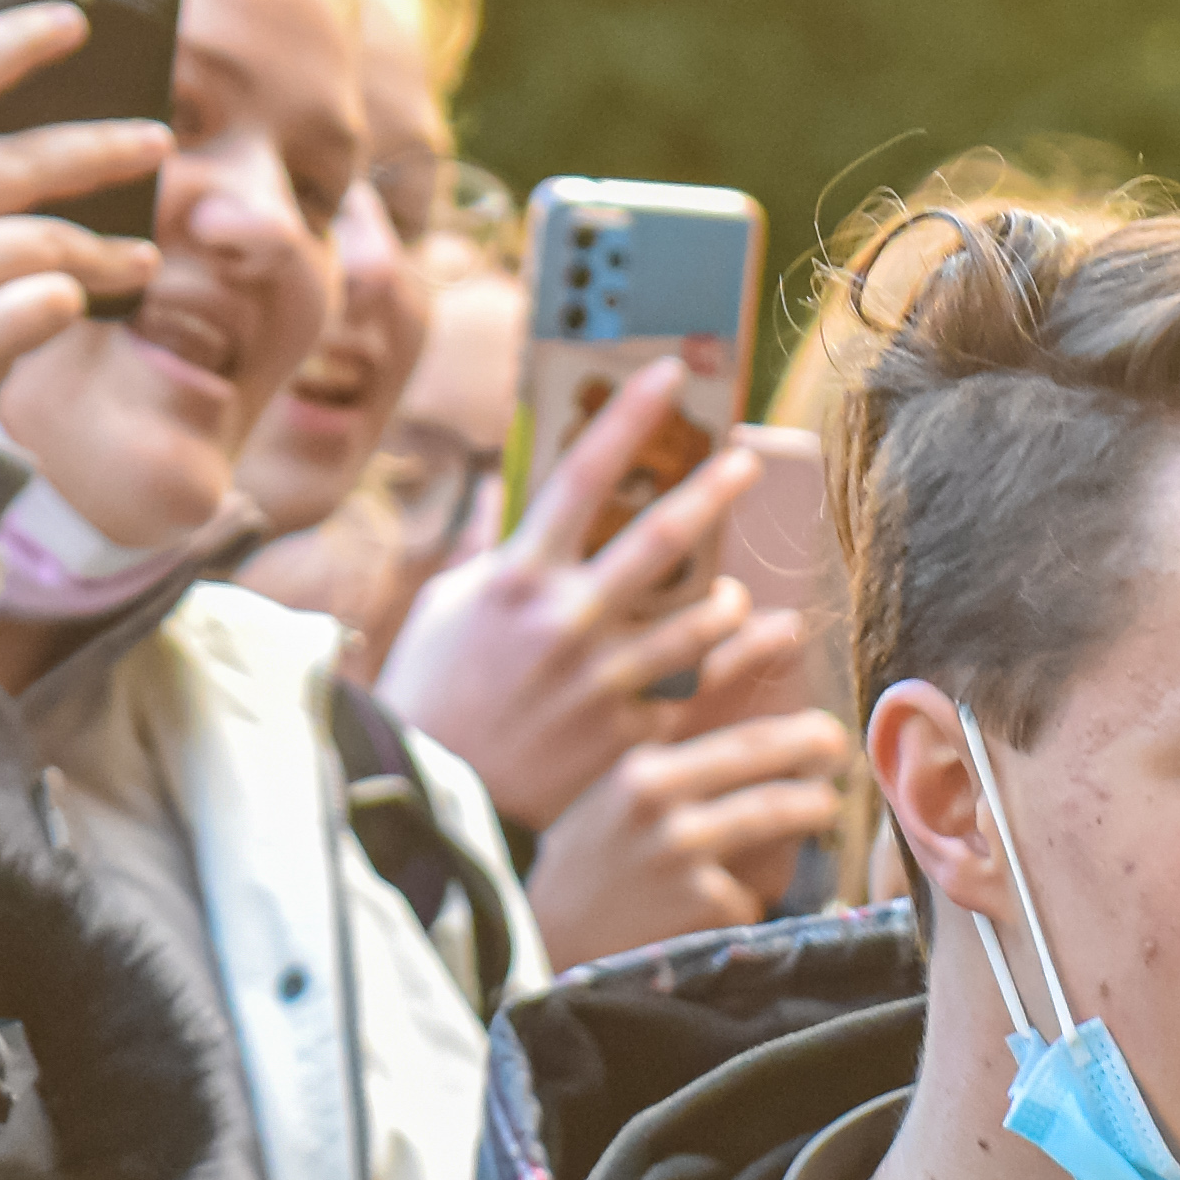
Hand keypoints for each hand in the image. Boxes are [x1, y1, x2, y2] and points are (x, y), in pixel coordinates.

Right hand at [0, 6, 167, 427]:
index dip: (13, 43)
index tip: (73, 22)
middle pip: (24, 160)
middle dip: (104, 148)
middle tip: (159, 143)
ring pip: (51, 239)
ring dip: (110, 249)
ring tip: (145, 258)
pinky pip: (52, 302)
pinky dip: (73, 302)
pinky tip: (83, 305)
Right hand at [373, 363, 778, 832]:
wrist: (431, 806)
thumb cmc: (431, 700)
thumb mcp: (446, 611)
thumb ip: (489, 552)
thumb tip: (505, 496)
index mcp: (517, 578)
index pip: (581, 475)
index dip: (627, 418)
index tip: (666, 373)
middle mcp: (566, 620)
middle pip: (659, 538)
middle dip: (711, 491)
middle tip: (748, 464)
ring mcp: (601, 680)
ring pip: (697, 622)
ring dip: (727, 603)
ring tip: (737, 595)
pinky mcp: (625, 735)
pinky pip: (691, 693)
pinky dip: (718, 674)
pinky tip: (739, 662)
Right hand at [524, 701, 863, 965]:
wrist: (543, 943)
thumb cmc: (585, 871)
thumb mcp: (612, 804)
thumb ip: (670, 775)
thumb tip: (756, 750)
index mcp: (640, 770)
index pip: (738, 735)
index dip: (793, 728)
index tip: (823, 728)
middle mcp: (662, 803)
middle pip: (766, 761)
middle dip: (816, 754)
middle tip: (838, 757)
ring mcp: (683, 853)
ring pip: (775, 813)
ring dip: (810, 807)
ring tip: (821, 807)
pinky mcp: (701, 904)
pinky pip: (751, 890)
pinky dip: (750, 893)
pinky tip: (732, 899)